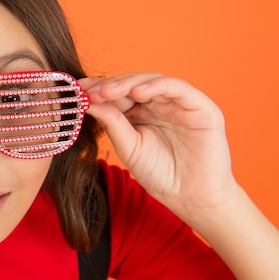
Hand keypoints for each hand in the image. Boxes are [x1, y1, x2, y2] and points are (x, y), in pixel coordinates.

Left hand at [80, 73, 236, 216]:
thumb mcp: (129, 147)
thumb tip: (88, 102)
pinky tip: (138, 92)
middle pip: (133, 84)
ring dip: (129, 83)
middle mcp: (160, 104)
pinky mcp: (201, 107)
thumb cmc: (160, 175)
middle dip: (110, 86)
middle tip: (91, 91)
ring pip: (152, 81)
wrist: (191, 198)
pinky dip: (157, 86)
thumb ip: (112, 123)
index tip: (77, 90)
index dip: (98, 89)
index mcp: (141, 113)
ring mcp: (180, 104)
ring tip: (109, 92)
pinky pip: (178, 88)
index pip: (118, 94)